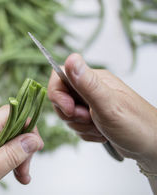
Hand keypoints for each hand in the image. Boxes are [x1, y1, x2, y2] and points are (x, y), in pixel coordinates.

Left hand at [0, 105, 43, 194]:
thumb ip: (10, 155)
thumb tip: (33, 139)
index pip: (12, 111)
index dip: (28, 124)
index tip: (36, 147)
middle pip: (10, 127)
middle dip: (23, 147)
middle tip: (24, 173)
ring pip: (3, 139)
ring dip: (14, 156)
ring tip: (18, 178)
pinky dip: (2, 159)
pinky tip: (3, 174)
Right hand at [48, 53, 156, 171]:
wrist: (152, 147)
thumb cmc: (137, 125)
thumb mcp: (108, 104)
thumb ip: (87, 83)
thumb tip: (72, 59)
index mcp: (94, 79)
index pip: (60, 76)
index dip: (58, 94)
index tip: (68, 109)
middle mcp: (91, 88)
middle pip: (61, 98)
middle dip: (71, 115)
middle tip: (89, 120)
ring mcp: (91, 103)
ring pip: (68, 114)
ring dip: (80, 126)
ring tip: (99, 128)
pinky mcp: (92, 117)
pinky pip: (76, 125)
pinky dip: (86, 133)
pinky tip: (101, 133)